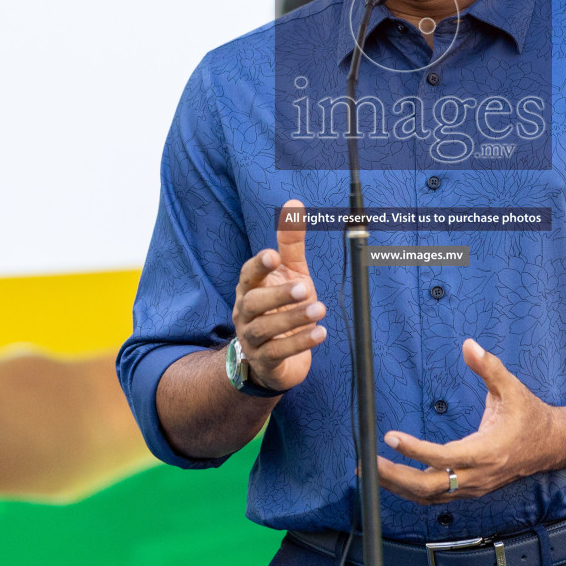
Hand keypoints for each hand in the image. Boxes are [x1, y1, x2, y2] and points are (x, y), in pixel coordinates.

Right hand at [231, 199, 326, 392]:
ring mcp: (252, 340)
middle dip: (278, 295)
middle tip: (305, 287)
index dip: (258, 265)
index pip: (247, 275)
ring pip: (265, 330)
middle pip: (252, 304)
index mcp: (249, 289)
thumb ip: (290, 243)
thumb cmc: (283, 307)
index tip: (274, 255)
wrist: (276, 359)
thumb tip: (294, 203)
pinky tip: (321, 333)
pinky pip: (277, 354)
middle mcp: (244, 314)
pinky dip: (299, 343)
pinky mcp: (265, 362)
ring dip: (293, 319)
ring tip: (320, 309)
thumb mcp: (290, 273)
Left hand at [377, 339, 555, 503]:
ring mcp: (474, 487)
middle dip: (395, 476)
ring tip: (368, 472)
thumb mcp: (512, 387)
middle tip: (367, 463)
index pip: (444, 457)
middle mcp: (478, 476)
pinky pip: (436, 496)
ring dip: (397, 486)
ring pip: (430, 496)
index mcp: (487, 451)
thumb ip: (488, 366)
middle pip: (430, 486)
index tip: (390, 437)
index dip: (416, 450)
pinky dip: (411, 490)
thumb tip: (468, 345)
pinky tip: (392, 479)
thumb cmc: (529, 415)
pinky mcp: (470, 490)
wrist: (550, 445)